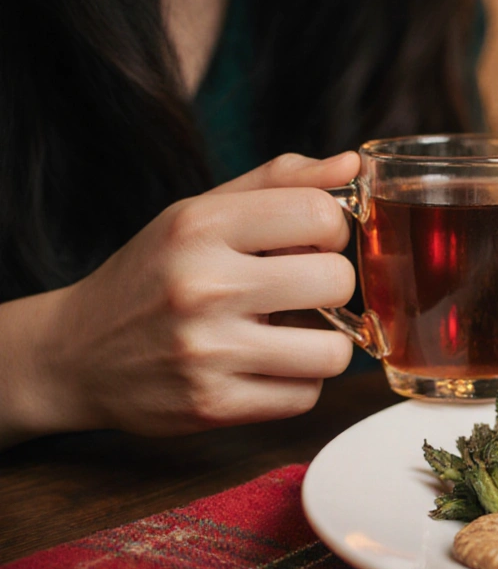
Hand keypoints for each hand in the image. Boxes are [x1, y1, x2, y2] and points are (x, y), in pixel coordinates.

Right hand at [26, 152, 361, 436]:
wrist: (74, 354)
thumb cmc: (155, 274)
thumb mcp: (203, 213)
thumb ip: (280, 181)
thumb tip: (351, 163)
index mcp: (200, 227)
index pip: (322, 215)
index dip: (330, 231)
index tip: (308, 243)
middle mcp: (202, 286)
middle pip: (338, 281)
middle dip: (331, 287)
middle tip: (300, 291)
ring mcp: (207, 351)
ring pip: (333, 351)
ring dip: (322, 343)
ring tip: (288, 333)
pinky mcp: (212, 405)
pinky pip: (306, 396)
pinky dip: (297, 382)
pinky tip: (265, 366)